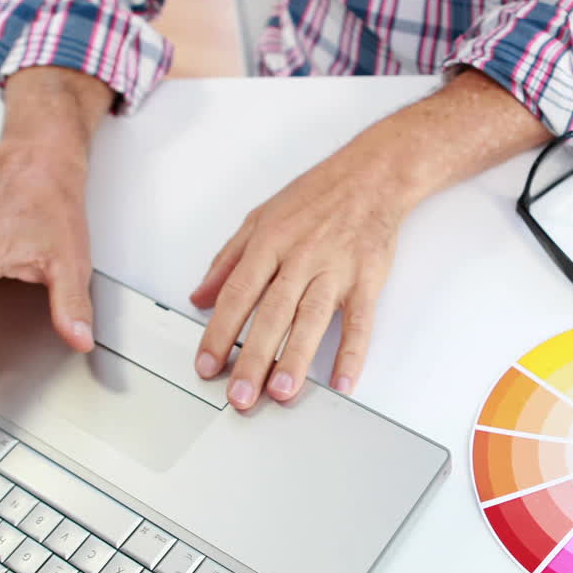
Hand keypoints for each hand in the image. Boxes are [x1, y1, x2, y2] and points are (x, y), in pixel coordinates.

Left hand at [190, 146, 401, 407]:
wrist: (372, 176)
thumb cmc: (317, 196)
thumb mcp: (261, 218)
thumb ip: (228, 259)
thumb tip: (200, 296)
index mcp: (269, 244)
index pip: (238, 295)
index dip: (218, 333)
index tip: (206, 366)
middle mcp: (300, 258)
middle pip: (271, 315)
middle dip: (252, 359)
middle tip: (239, 396)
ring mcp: (335, 270)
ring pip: (311, 320)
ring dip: (295, 359)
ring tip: (281, 392)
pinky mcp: (367, 280)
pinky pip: (359, 321)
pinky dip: (352, 352)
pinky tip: (343, 380)